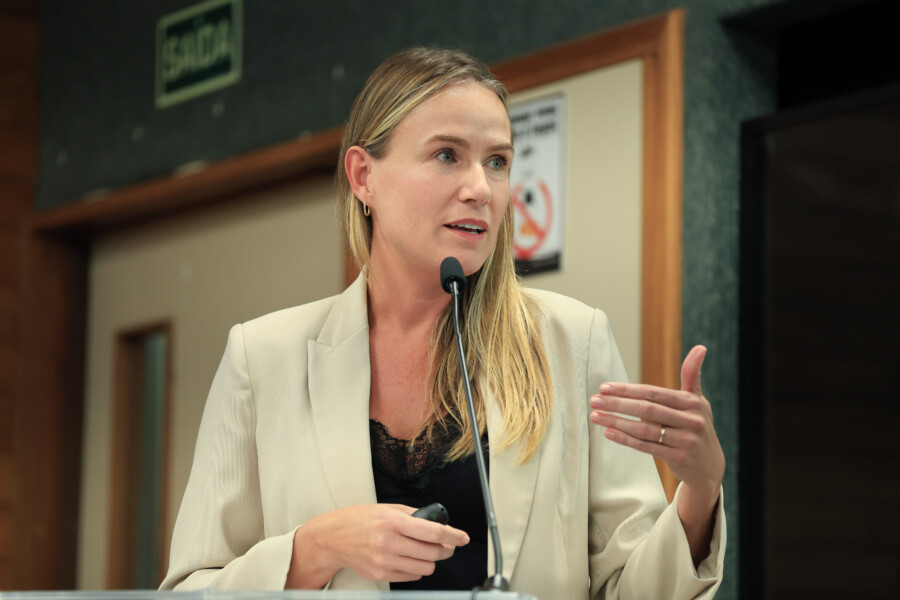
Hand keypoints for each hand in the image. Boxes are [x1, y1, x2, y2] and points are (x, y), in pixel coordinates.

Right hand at [286, 504, 469, 587]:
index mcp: (393, 522)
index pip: (433, 532)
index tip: (462, 537)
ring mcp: (385, 561)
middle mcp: (390, 543)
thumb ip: (413, 515)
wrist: (334, 538)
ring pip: (426, 567)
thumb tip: (437, 521)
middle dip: (445, 549)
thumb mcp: (387, 508)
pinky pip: (413, 576)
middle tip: (446, 545)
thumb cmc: (360, 520)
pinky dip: (417, 568)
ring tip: (425, 551)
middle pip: (433, 553)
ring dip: (431, 560)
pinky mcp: (381, 574)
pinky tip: (410, 559)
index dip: (453, 536)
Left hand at [588, 345, 723, 561]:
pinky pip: (646, 447)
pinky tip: (609, 433)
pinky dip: (626, 440)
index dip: (627, 390)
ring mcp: (686, 440)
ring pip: (645, 430)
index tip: (604, 388)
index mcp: (692, 403)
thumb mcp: (698, 401)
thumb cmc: (696, 426)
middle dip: (617, 404)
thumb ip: (692, 375)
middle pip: (647, 410)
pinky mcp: (678, 458)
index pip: (653, 393)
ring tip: (595, 416)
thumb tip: (700, 347)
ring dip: (616, 422)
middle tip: (594, 401)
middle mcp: (691, 420)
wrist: (709, 466)